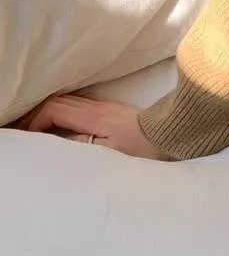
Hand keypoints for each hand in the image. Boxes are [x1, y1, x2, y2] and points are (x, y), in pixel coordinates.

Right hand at [16, 95, 165, 158]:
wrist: (174, 132)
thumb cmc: (146, 147)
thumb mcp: (112, 152)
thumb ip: (83, 145)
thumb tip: (60, 140)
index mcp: (94, 117)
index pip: (54, 110)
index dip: (36, 121)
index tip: (30, 136)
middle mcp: (97, 107)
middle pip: (57, 102)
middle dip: (37, 115)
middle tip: (27, 132)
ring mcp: (105, 107)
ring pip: (67, 102)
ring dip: (49, 113)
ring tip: (40, 130)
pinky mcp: (112, 110)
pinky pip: (78, 106)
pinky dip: (63, 113)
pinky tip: (62, 125)